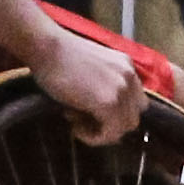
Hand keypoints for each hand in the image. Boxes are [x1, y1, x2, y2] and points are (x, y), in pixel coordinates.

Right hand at [32, 22, 142, 143]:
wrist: (47, 47)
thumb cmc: (58, 57)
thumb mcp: (91, 70)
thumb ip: (103, 86)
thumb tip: (97, 114)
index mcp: (127, 66)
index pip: (135, 101)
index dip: (116, 114)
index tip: (92, 114)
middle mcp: (130, 76)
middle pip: (134, 116)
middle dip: (111, 125)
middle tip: (84, 122)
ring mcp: (122, 89)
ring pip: (126, 127)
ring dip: (103, 132)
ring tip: (78, 124)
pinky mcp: (109, 102)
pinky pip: (111, 132)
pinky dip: (94, 137)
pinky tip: (76, 128)